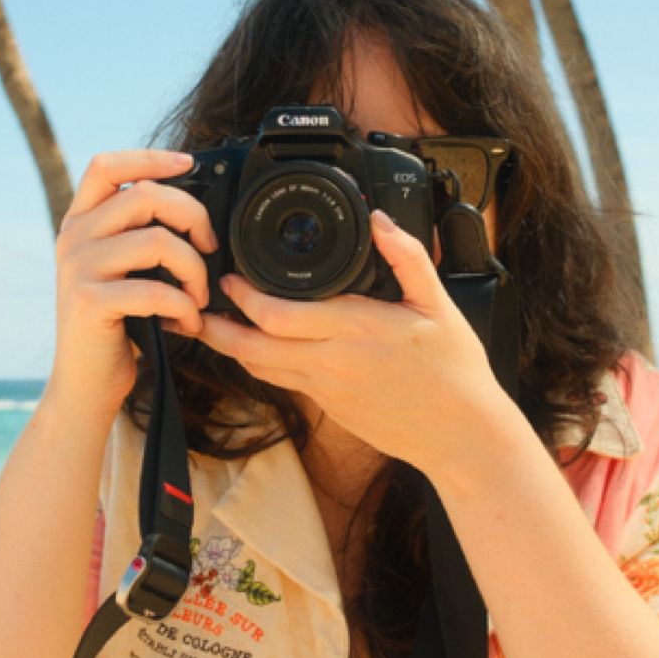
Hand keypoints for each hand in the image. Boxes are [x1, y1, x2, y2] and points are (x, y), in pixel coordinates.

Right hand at [49, 150, 217, 417]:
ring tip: (199, 297)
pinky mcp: (90, 302)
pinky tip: (187, 324)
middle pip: (146, 196)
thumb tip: (196, 211)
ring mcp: (78, 268)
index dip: (149, 157)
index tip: (188, 163)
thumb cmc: (119, 324)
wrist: (87, 383)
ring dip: (195, 270)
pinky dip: (185, 308)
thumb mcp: (124, 270)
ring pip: (159, 241)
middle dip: (194, 217)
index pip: (106, 166)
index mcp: (80, 222)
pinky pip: (157, 289)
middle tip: (211, 248)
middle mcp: (73, 237)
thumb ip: (141, 235)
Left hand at [190, 210, 510, 474]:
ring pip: (260, 370)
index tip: (230, 278)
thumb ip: (408, 258)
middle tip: (198, 305)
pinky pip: (282, 382)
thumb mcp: (439, 305)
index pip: (277, 316)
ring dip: (231, 347)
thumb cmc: (455, 371)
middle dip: (216, 327)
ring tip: (211, 325)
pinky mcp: (329, 408)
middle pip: (252, 348)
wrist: (461, 435)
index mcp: (357, 330)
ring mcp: (327, 390)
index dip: (242, 297)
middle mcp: (332, 363)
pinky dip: (260, 363)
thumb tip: (381, 221)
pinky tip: (258, 347)